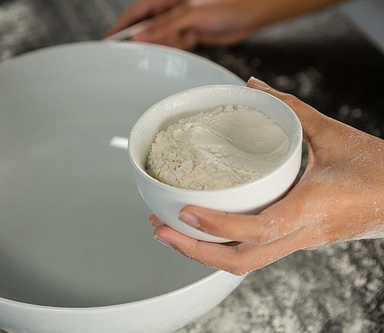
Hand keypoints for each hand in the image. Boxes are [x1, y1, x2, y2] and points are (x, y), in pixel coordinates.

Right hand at [105, 0, 343, 49]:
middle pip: (146, 28)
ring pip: (160, 39)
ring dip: (162, 47)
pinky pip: (174, 45)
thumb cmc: (225, 4)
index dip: (120, 27)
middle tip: (132, 55)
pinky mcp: (190, 33)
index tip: (107, 42)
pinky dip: (176, 49)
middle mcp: (170, 10)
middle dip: (142, 41)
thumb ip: (163, 26)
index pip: (135, 14)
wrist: (251, 13)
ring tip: (166, 48)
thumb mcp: (189, 13)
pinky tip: (183, 46)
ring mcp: (179, 22)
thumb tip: (139, 37)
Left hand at [150, 76, 383, 274]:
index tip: (184, 212)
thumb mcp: (332, 135)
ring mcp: (296, 243)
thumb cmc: (377, 171)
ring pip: (243, 263)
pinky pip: (251, 253)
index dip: (218, 225)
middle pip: (239, 260)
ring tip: (170, 232)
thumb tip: (255, 88)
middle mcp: (300, 234)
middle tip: (159, 229)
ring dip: (202, 252)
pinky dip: (220, 246)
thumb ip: (290, 110)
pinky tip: (202, 231)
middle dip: (193, 250)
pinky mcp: (294, 242)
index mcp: (310, 209)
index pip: (257, 228)